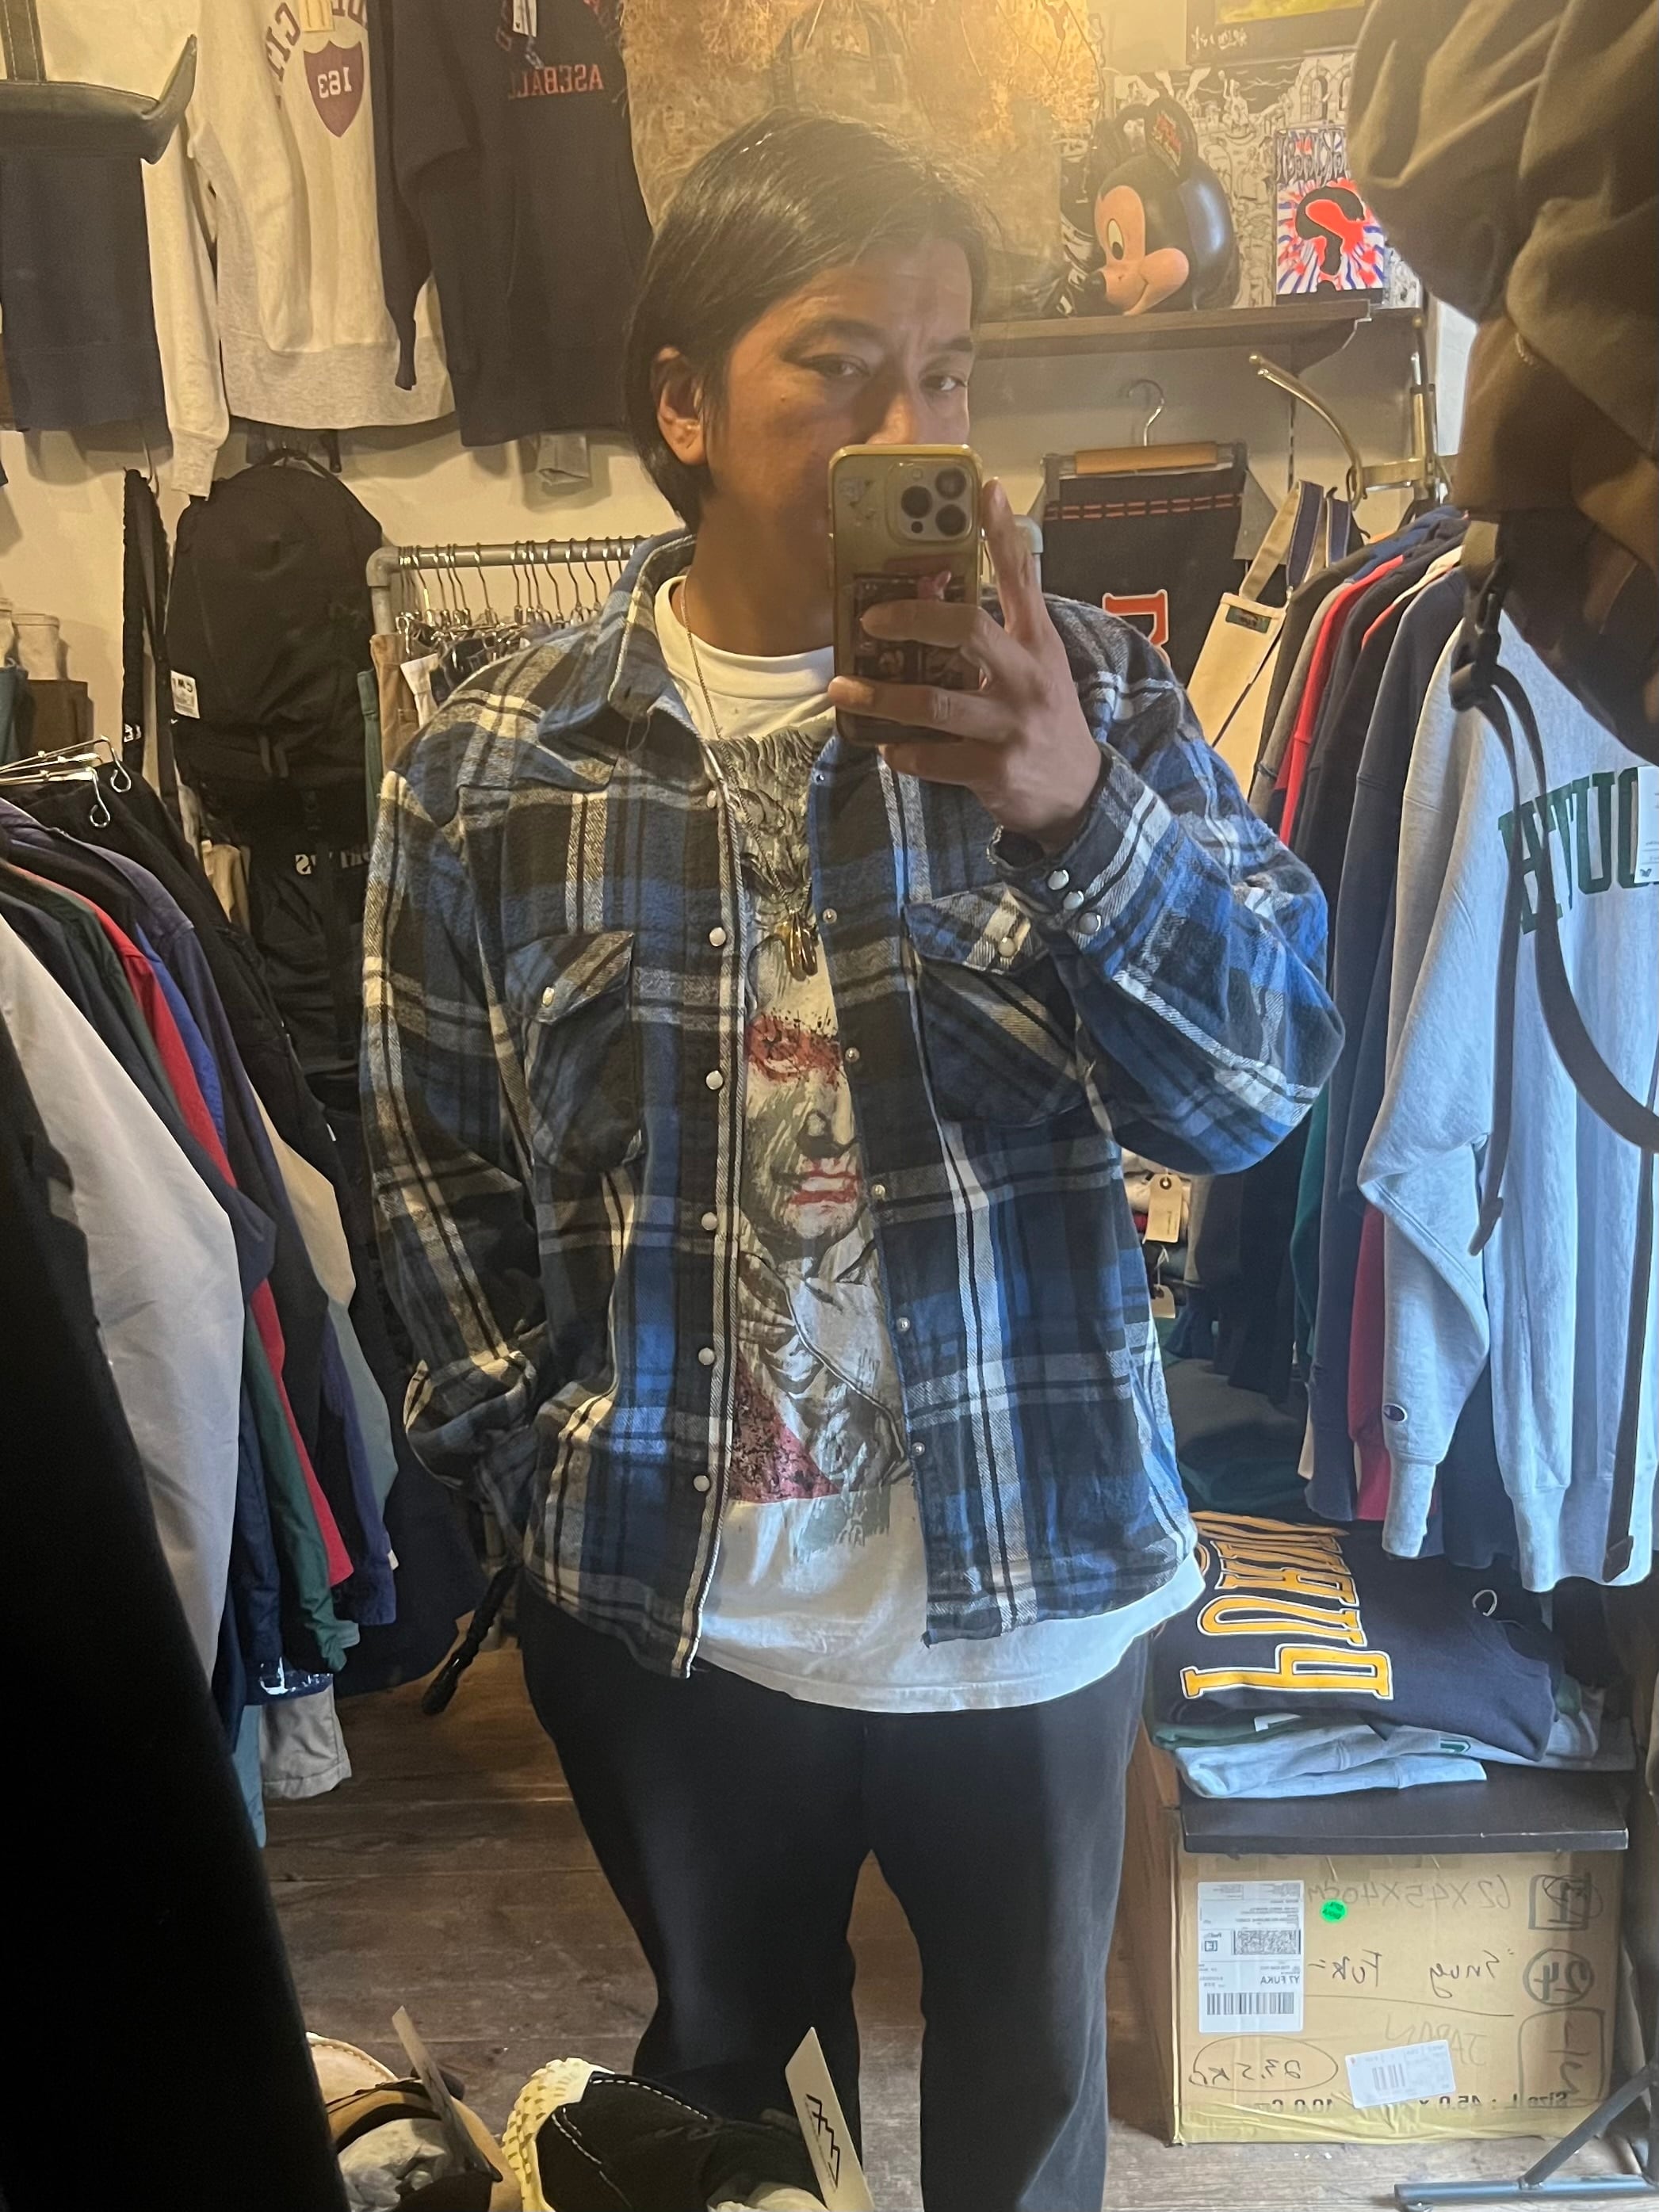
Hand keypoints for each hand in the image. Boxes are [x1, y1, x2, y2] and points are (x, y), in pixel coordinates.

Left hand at [826, 478, 1103, 851]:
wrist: (1077, 794)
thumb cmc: (1044, 718)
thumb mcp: (1036, 666)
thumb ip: (996, 631)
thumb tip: (934, 590)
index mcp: (1038, 643)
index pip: (1022, 577)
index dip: (1002, 533)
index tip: (985, 489)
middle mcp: (1027, 678)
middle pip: (966, 629)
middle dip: (911, 619)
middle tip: (869, 619)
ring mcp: (1011, 725)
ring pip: (934, 703)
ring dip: (881, 696)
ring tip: (843, 688)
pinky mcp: (995, 770)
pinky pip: (933, 757)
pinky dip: (902, 752)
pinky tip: (886, 745)